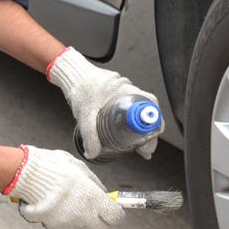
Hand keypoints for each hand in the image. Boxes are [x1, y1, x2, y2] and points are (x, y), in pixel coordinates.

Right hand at [8, 145, 123, 228]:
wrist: (27, 173)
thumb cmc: (54, 166)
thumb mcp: (80, 168)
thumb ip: (94, 183)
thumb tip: (103, 192)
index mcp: (92, 198)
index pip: (114, 217)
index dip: (115, 214)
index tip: (112, 209)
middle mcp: (82, 214)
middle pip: (99, 226)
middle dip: (98, 218)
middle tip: (92, 206)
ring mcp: (66, 221)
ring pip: (77, 222)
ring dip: (74, 212)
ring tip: (63, 195)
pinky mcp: (51, 224)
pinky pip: (58, 221)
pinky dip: (56, 213)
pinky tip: (50, 200)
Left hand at [47, 47, 163, 159]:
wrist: (73, 75)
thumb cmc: (80, 87)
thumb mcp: (85, 114)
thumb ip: (89, 135)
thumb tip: (93, 152)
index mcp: (125, 90)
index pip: (150, 104)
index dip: (154, 123)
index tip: (151, 138)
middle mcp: (128, 90)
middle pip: (148, 111)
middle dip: (149, 132)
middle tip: (145, 149)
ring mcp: (124, 93)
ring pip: (140, 112)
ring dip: (141, 129)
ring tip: (138, 146)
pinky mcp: (118, 97)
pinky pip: (131, 110)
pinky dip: (133, 123)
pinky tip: (127, 134)